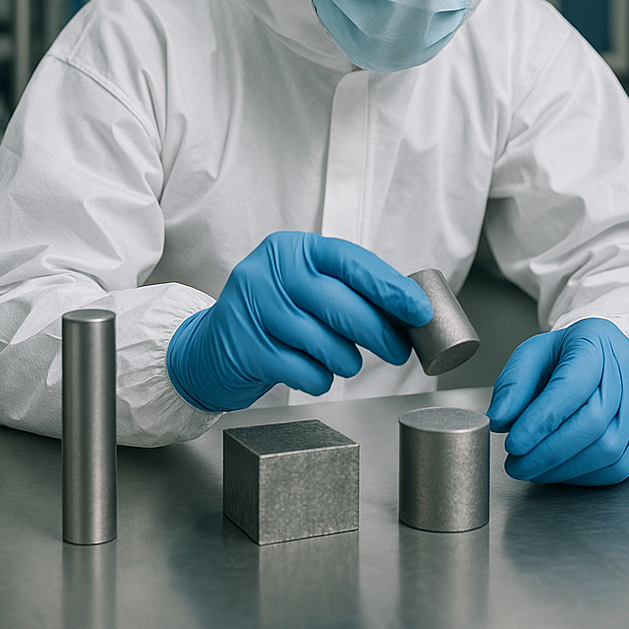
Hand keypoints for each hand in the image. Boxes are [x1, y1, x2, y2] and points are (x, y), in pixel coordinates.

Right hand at [167, 232, 431, 411]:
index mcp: (294, 249)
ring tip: (347, 362)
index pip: (351, 262)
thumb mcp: (305, 287)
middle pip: (341, 305)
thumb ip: (348, 291)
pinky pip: (303, 370)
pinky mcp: (244, 346)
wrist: (210, 346)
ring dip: (347, 361)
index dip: (390, 288)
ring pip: (324, 342)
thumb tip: (409, 311)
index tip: (419, 310)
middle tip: (398, 350)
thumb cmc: (274, 315)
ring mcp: (252, 307)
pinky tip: (317, 373)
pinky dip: (320, 379)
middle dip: (380, 333)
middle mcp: (270, 271)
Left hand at [486, 318, 628, 485]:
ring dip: (567, 469)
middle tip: (518, 464)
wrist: (603, 353)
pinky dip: (588, 476)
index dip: (541, 421)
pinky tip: (562, 471)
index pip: (571, 387)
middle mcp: (628, 368)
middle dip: (550, 453)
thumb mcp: (531, 354)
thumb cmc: (567, 353)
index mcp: (595, 341)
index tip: (514, 443)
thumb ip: (513, 385)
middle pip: (595, 423)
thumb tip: (500, 420)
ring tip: (535, 469)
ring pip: (612, 449)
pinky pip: (624, 464)